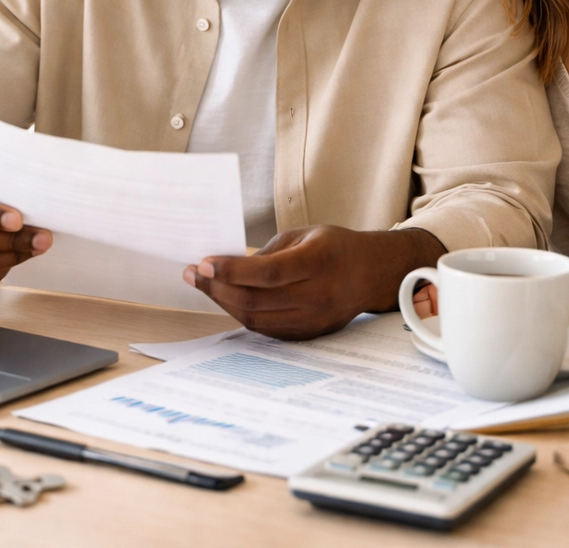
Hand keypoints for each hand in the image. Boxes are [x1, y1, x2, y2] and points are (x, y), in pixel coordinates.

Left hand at [184, 226, 444, 339]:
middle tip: (194, 274)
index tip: (203, 264)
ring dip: (224, 303)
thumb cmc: (336, 247)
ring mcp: (315, 319)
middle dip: (217, 288)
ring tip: (205, 286)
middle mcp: (319, 294)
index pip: (267, 273)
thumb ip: (267, 252)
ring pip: (256, 319)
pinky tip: (228, 299)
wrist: (374, 275)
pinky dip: (243, 314)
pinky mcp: (309, 334)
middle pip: (256, 299)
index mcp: (320, 261)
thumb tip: (226, 267)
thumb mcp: (305, 235)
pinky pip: (267, 329)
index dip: (231, 271)